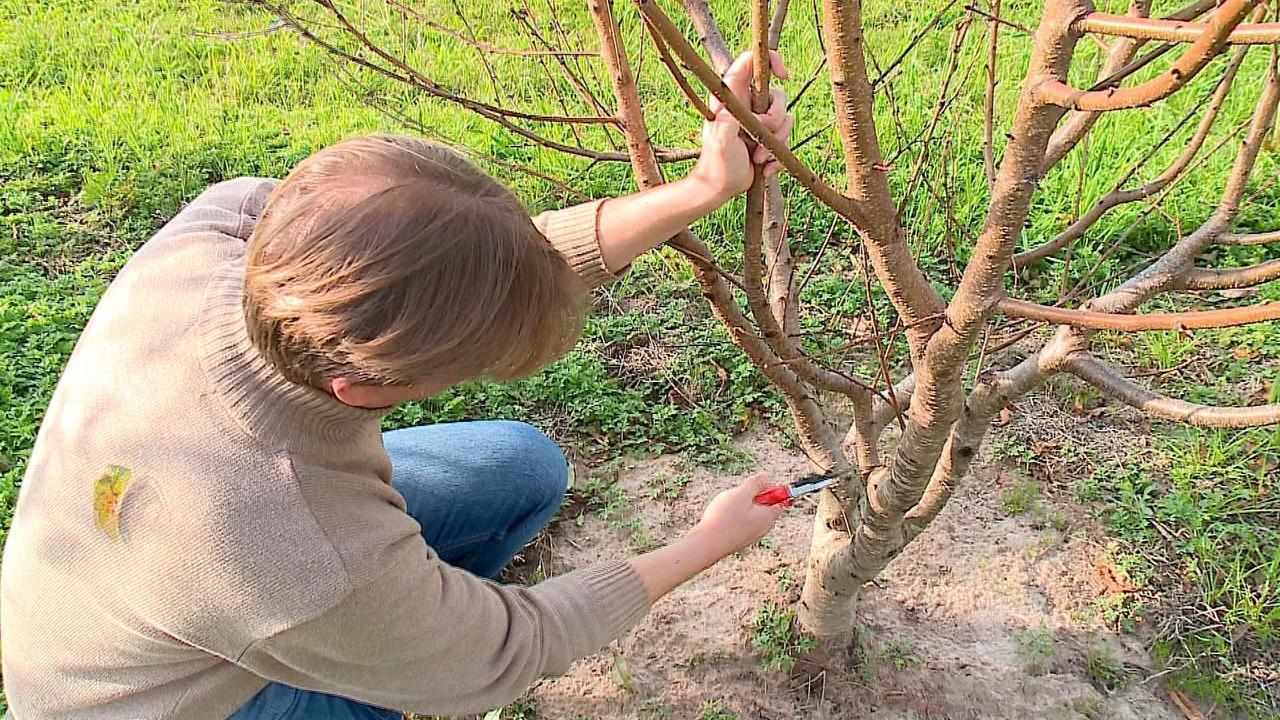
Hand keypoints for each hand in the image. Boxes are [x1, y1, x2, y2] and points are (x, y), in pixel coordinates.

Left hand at [689, 51, 794, 201]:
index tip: (783, 77)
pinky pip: (786, 137)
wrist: (720, 189)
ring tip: (758, 157)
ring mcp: (758, 120)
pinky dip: (778, 155)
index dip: (770, 60)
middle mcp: (746, 103)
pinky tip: (764, 167)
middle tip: (759, 137)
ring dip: (776, 141)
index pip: (751, 61)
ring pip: (785, 117)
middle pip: (778, 93)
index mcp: (732, 95)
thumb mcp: (722, 139)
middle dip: (776, 118)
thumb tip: (739, 105)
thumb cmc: (716, 164)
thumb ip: (730, 119)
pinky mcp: (767, 136)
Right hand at [693, 473, 784, 555]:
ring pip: (749, 513)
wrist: (707, 544)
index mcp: (769, 516)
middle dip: (750, 497)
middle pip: (763, 506)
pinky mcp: (738, 540)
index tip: (754, 486)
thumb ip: (756, 484)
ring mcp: (750, 536)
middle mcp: (763, 528)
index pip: (779, 500)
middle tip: (736, 496)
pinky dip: (731, 517)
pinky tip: (719, 518)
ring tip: (724, 508)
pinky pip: (739, 522)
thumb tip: (766, 477)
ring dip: (738, 506)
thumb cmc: (726, 518)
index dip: (769, 489)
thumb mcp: (742, 494)